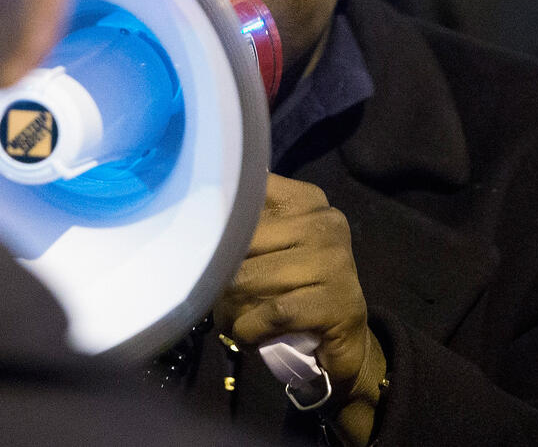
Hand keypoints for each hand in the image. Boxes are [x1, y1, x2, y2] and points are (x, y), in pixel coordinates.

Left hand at [215, 175, 386, 440]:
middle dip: (219, 275)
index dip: (217, 223)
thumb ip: (244, 224)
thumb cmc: (296, 287)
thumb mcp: (273, 246)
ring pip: (250, 279)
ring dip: (229, 308)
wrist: (344, 342)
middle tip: (215, 298)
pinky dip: (249, 329)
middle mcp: (324, 222)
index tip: (204, 243)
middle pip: (241, 241)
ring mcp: (335, 262)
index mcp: (306, 199)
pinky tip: (246, 336)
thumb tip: (192, 217)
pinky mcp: (337, 303)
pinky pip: (271, 312)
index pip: (245, 195)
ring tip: (228, 319)